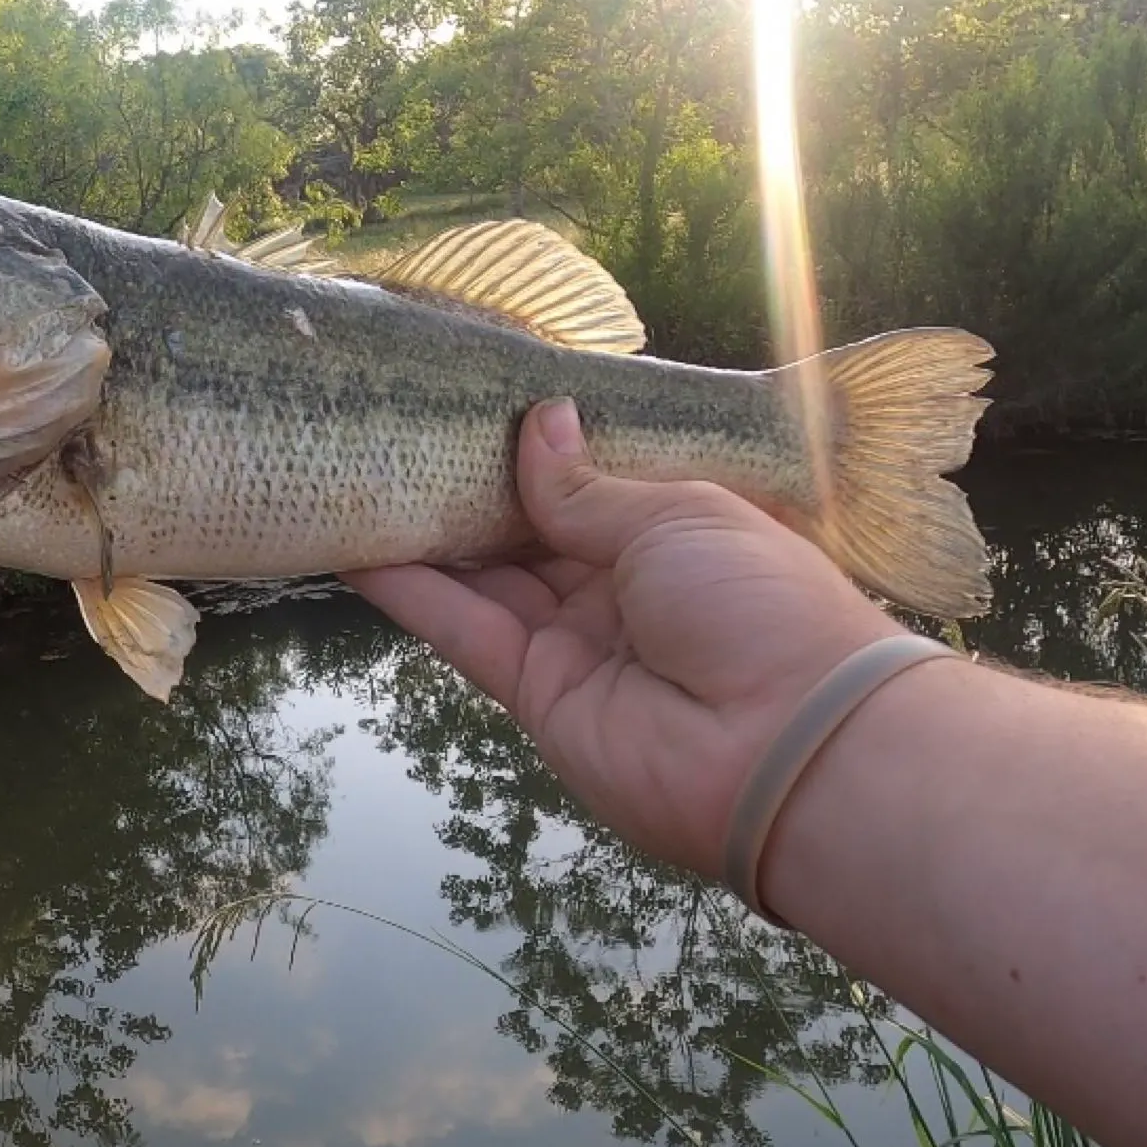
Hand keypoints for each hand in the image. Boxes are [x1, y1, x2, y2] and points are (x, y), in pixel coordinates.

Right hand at [342, 397, 900, 878]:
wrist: (786, 747)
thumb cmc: (753, 601)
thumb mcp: (676, 517)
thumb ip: (587, 489)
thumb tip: (540, 421)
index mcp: (674, 533)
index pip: (590, 484)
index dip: (536, 448)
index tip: (473, 399)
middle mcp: (622, 587)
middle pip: (530, 530)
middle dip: (472, 485)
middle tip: (401, 428)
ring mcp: (577, 642)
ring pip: (487, 578)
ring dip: (429, 533)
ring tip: (363, 473)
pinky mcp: (537, 693)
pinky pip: (467, 631)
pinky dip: (414, 595)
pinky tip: (360, 547)